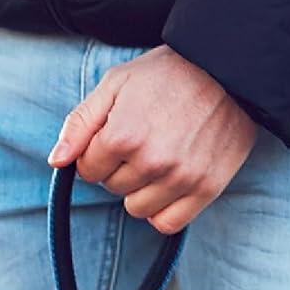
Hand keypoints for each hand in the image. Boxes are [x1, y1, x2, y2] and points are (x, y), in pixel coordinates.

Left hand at [48, 46, 255, 234]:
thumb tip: (57, 161)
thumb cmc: (169, 72)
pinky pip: (167, 223)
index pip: (87, 170)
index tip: (118, 132)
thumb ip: (80, 123)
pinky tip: (170, 183)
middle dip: (120, 167)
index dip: (97, 152)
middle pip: (112, 188)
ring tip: (160, 156)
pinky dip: (163, 209)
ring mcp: (181, 177)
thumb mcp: (116, 83)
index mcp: (124, 135)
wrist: (231, 66)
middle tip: (146, 137)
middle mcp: (152, 161)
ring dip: (141, 189)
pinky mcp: (206, 188)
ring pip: (136, 209)